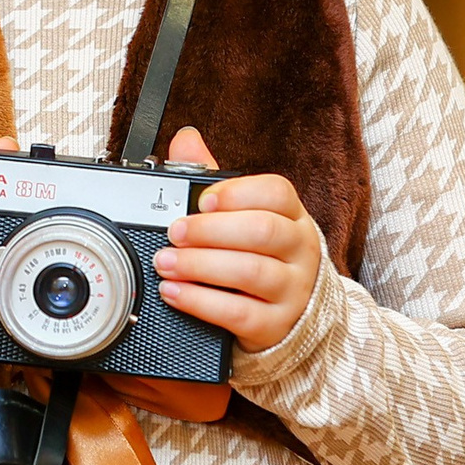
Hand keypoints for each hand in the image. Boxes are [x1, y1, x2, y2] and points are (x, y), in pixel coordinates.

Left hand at [151, 127, 321, 353]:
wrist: (292, 315)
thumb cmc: (263, 257)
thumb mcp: (245, 216)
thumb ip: (214, 179)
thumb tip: (185, 139)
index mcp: (292, 216)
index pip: (277, 193)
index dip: (237, 193)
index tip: (202, 200)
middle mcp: (298, 250)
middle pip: (262, 231)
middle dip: (210, 230)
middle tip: (175, 232)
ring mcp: (292, 290)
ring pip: (250, 272)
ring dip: (200, 265)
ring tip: (166, 262)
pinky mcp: (275, 325)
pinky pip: (239, 313)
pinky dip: (200, 302)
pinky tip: (174, 292)